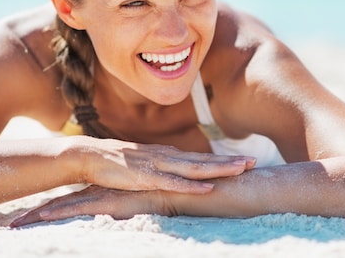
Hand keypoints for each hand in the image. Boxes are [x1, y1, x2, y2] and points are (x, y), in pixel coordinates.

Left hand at [10, 185, 163, 226]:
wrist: (176, 189)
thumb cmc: (162, 195)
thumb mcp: (143, 197)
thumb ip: (132, 199)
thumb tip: (129, 207)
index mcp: (105, 191)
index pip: (74, 199)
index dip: (52, 208)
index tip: (32, 217)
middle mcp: (99, 192)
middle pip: (62, 202)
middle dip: (38, 213)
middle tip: (14, 224)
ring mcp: (101, 196)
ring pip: (64, 205)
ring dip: (40, 214)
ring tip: (17, 225)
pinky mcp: (106, 202)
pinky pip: (77, 209)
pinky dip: (58, 213)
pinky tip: (41, 218)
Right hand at [76, 136, 255, 193]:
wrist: (89, 156)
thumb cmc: (118, 164)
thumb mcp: (147, 165)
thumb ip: (165, 170)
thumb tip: (181, 177)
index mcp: (170, 155)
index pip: (204, 158)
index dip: (226, 160)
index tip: (249, 160)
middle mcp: (168, 157)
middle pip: (205, 161)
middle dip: (231, 162)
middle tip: (255, 161)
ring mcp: (158, 166)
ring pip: (194, 169)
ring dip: (218, 170)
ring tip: (239, 170)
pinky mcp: (145, 177)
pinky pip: (171, 183)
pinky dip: (190, 186)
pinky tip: (206, 189)